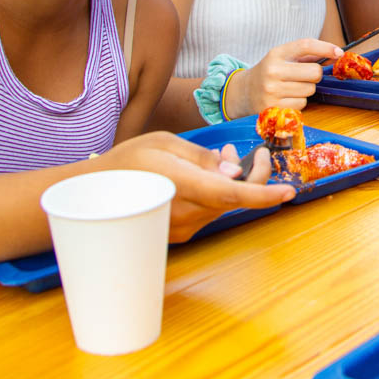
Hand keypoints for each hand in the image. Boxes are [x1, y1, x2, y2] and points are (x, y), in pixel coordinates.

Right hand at [99, 132, 293, 241]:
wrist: (91, 196)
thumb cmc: (126, 162)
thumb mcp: (164, 144)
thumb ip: (202, 157)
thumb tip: (233, 171)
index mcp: (180, 185)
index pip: (230, 195)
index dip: (262, 194)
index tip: (287, 191)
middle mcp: (184, 213)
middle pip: (233, 199)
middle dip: (252, 176)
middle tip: (254, 153)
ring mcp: (182, 228)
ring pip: (223, 206)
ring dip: (234, 184)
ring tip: (222, 156)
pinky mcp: (180, 234)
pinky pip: (210, 212)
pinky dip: (218, 195)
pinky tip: (209, 176)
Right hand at [230, 39, 343, 115]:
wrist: (243, 93)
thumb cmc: (269, 73)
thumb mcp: (281, 58)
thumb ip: (306, 55)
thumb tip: (336, 54)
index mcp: (275, 54)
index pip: (305, 45)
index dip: (325, 47)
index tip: (339, 53)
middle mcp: (272, 71)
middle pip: (314, 73)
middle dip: (314, 76)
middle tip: (304, 77)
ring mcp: (272, 91)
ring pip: (309, 91)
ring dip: (306, 91)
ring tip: (290, 88)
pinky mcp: (273, 108)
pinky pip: (301, 105)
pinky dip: (298, 102)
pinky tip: (286, 99)